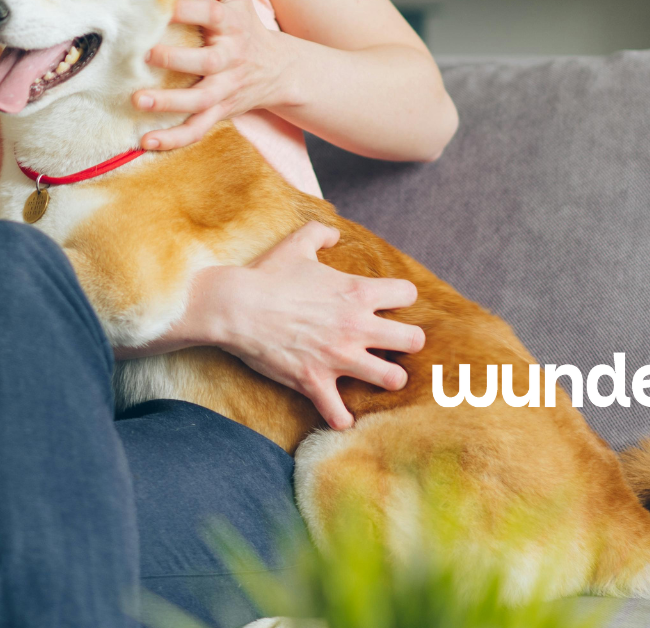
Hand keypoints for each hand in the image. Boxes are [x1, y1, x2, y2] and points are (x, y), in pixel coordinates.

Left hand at [135, 0, 303, 150]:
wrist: (279, 69)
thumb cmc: (245, 24)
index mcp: (232, 25)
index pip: (214, 15)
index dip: (193, 10)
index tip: (167, 6)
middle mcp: (229, 59)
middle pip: (207, 64)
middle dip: (178, 60)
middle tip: (148, 54)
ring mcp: (224, 90)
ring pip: (199, 103)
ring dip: (169, 105)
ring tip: (139, 101)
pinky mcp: (218, 112)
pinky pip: (196, 130)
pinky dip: (173, 140)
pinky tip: (145, 142)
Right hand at [194, 222, 424, 429]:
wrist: (235, 306)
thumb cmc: (267, 275)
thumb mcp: (296, 245)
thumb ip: (320, 233)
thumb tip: (333, 233)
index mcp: (358, 292)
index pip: (408, 294)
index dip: (401, 298)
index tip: (390, 303)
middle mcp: (356, 327)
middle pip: (413, 341)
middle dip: (408, 342)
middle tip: (393, 344)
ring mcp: (338, 357)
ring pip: (391, 379)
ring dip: (388, 379)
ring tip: (379, 377)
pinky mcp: (315, 381)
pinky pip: (339, 413)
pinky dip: (341, 417)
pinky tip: (341, 415)